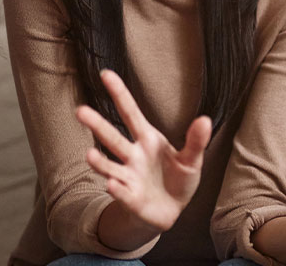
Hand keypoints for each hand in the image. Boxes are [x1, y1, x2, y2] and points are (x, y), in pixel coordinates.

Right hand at [75, 69, 210, 231]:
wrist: (171, 210)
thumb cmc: (179, 179)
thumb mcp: (192, 159)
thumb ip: (196, 141)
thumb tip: (205, 119)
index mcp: (148, 140)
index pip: (131, 113)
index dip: (120, 94)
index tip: (106, 73)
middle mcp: (133, 155)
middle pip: (113, 138)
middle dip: (97, 125)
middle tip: (80, 110)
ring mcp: (128, 176)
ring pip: (109, 166)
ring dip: (99, 161)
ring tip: (89, 155)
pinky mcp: (130, 198)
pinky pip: (121, 192)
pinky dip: (117, 188)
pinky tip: (112, 183)